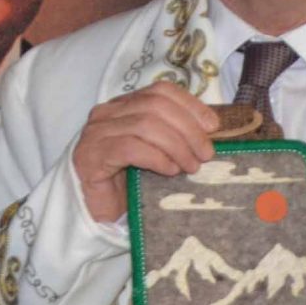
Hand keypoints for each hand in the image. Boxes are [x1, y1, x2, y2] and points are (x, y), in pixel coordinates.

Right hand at [71, 84, 218, 221]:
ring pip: (145, 125)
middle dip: (188, 129)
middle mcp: (107, 113)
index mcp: (124, 105)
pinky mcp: (91, 156)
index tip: (213, 126)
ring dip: (176, 146)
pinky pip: (130, 148)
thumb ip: (175, 135)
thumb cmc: (130, 183)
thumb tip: (211, 128)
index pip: (161, 91)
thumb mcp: (158, 152)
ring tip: (191, 166)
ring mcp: (96, 133)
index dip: (190, 105)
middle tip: (205, 154)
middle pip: (155, 106)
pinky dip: (156, 158)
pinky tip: (170, 171)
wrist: (97, 213)